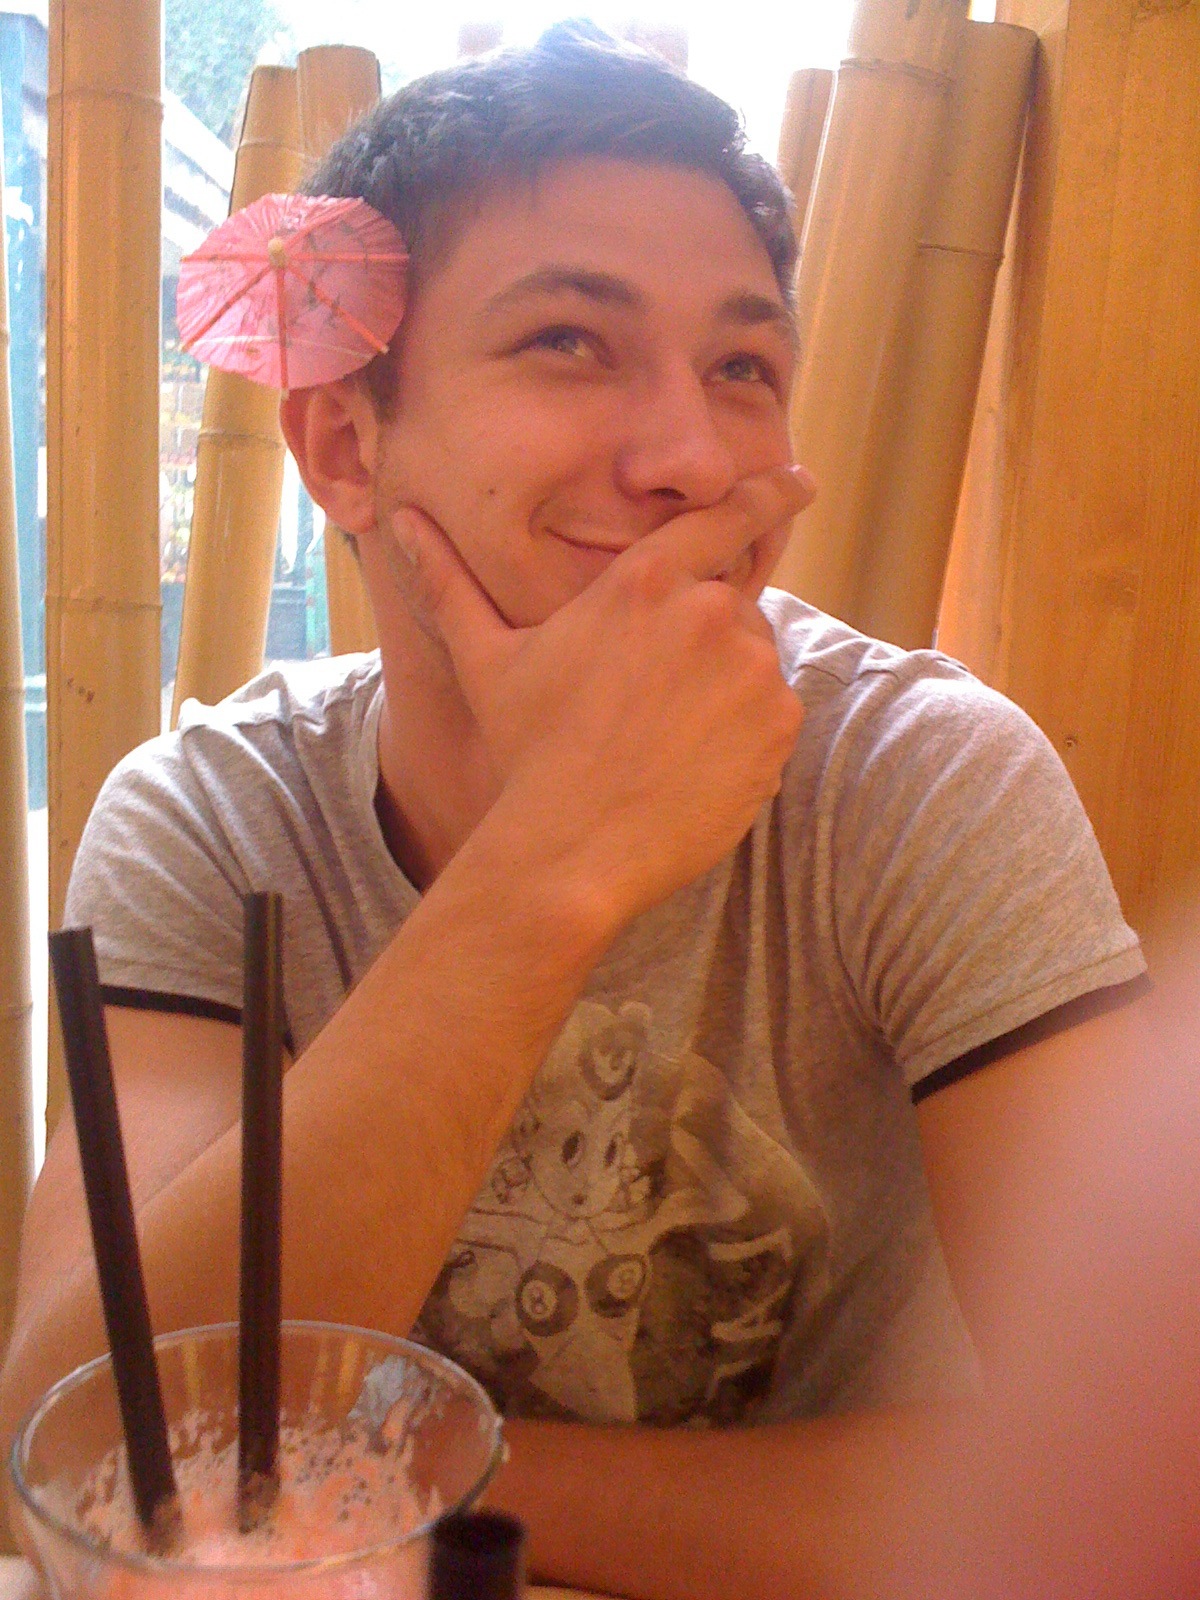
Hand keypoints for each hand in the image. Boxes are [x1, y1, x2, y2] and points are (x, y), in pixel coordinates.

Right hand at [388, 465, 814, 927]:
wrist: (570, 847)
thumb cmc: (526, 751)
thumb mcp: (485, 659)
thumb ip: (451, 581)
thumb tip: (402, 520)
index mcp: (644, 582)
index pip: (724, 516)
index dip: (767, 494)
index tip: (799, 481)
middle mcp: (708, 612)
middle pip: (729, 609)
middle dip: (702, 644)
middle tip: (652, 703)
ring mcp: (751, 668)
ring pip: (752, 664)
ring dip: (723, 691)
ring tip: (664, 742)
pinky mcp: (778, 724)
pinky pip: (773, 717)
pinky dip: (746, 737)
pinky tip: (691, 767)